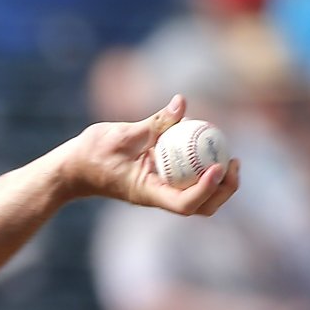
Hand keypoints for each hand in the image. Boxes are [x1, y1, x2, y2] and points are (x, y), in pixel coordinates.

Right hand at [53, 94, 240, 215]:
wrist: (74, 168)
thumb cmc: (91, 153)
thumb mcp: (121, 134)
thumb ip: (155, 122)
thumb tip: (182, 102)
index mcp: (147, 192)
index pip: (184, 203)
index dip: (206, 189)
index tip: (218, 167)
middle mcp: (158, 195)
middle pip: (202, 207)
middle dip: (223, 190)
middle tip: (234, 162)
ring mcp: (161, 190)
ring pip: (201, 197)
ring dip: (220, 182)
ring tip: (231, 156)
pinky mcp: (161, 179)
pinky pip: (190, 178)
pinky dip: (204, 165)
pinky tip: (208, 143)